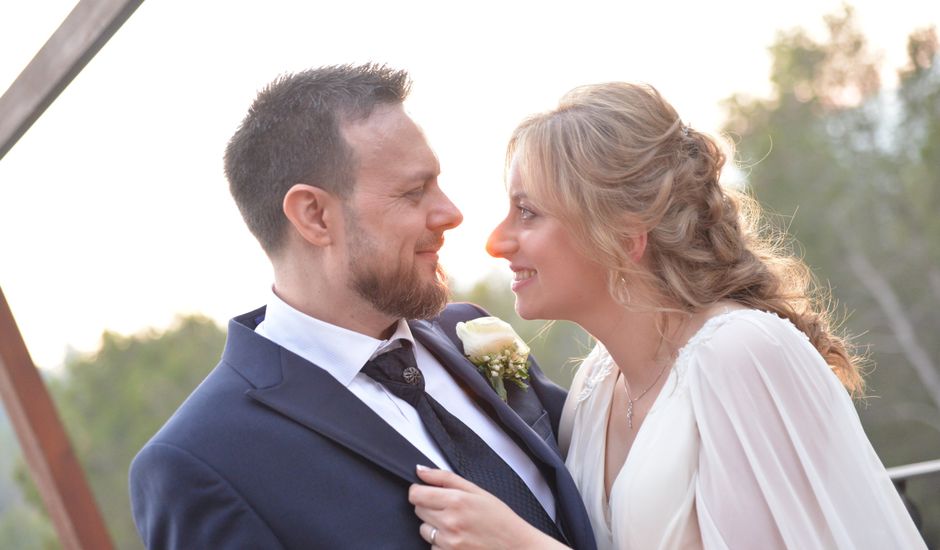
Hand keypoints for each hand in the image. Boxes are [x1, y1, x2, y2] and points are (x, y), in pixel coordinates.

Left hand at [409, 465, 565, 549]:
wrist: (515, 546)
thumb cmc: (499, 518)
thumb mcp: (476, 491)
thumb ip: (445, 478)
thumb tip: (420, 470)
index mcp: (456, 501)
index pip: (416, 495)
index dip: (419, 491)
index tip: (426, 492)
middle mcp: (449, 522)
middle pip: (418, 510)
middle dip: (429, 507)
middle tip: (450, 509)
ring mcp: (448, 542)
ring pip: (423, 530)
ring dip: (434, 526)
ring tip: (456, 525)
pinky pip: (432, 546)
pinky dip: (441, 543)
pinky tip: (458, 539)